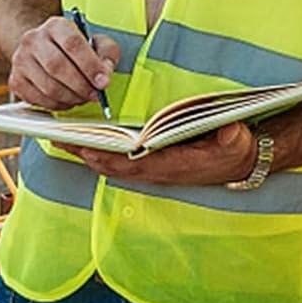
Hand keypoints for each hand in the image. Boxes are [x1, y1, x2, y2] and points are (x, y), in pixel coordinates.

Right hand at [9, 16, 121, 110]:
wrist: (46, 50)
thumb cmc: (75, 49)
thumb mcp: (98, 43)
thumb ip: (107, 54)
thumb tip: (104, 74)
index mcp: (55, 25)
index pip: (72, 44)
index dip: (90, 66)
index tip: (103, 82)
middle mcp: (33, 40)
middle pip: (57, 67)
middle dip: (81, 86)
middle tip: (95, 95)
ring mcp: (21, 60)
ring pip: (48, 87)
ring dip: (71, 98)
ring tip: (83, 97)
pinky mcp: (16, 81)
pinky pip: (39, 100)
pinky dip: (58, 105)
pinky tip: (68, 99)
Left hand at [59, 122, 257, 186]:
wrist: (241, 162)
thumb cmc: (235, 149)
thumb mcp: (238, 141)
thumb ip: (232, 137)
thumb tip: (228, 131)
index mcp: (175, 165)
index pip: (135, 164)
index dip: (110, 158)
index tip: (87, 149)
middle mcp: (160, 171)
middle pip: (115, 166)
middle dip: (87, 155)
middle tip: (60, 140)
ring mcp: (155, 170)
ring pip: (115, 166)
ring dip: (89, 155)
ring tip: (64, 140)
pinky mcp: (154, 165)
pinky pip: (121, 163)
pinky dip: (101, 155)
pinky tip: (86, 144)